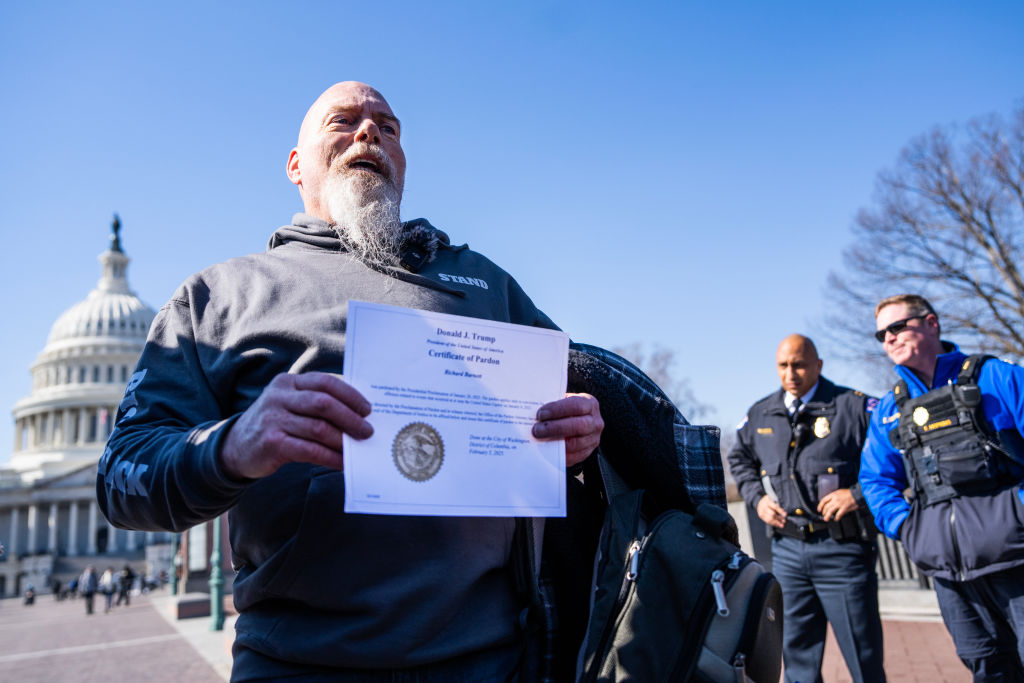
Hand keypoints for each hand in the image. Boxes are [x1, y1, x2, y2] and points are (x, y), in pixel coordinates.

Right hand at [220, 372, 372, 479]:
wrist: (235, 447)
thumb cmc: (274, 424)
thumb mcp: (290, 405)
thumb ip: (316, 404)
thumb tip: (358, 414)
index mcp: (289, 382)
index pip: (325, 382)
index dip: (350, 395)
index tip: (367, 409)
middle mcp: (279, 396)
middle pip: (324, 403)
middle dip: (350, 418)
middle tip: (367, 431)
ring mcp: (273, 418)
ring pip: (318, 428)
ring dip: (343, 440)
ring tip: (358, 448)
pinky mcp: (272, 442)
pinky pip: (309, 450)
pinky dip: (330, 457)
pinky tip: (342, 463)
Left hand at [532, 393, 603, 466]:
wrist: (581, 419)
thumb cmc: (568, 408)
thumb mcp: (564, 401)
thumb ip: (554, 406)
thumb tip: (535, 414)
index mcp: (590, 404)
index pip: (576, 406)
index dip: (558, 410)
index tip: (541, 414)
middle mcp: (595, 422)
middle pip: (578, 426)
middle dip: (555, 428)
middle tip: (537, 429)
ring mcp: (593, 439)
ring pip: (576, 444)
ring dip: (555, 442)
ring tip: (539, 439)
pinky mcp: (587, 452)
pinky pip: (574, 457)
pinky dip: (559, 454)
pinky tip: (546, 450)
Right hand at [756, 495, 786, 528]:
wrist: (760, 502)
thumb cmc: (770, 500)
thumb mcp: (774, 499)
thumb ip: (778, 504)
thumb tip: (784, 513)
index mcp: (768, 500)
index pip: (775, 507)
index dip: (780, 511)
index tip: (785, 514)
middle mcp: (763, 506)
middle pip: (772, 514)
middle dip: (779, 518)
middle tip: (784, 521)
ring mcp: (761, 511)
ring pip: (769, 519)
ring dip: (776, 522)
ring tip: (782, 525)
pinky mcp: (761, 515)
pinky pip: (767, 521)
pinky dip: (773, 524)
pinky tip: (778, 525)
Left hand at [817, 488, 858, 520]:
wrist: (857, 494)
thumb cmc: (849, 493)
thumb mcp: (839, 492)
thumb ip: (834, 497)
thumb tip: (830, 502)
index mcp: (833, 494)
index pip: (823, 500)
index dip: (820, 506)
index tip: (819, 509)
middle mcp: (835, 499)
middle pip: (826, 507)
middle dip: (824, 512)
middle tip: (823, 515)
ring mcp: (839, 504)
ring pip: (830, 511)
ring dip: (827, 516)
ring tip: (826, 519)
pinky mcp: (844, 508)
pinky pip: (838, 514)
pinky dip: (836, 518)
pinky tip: (836, 519)